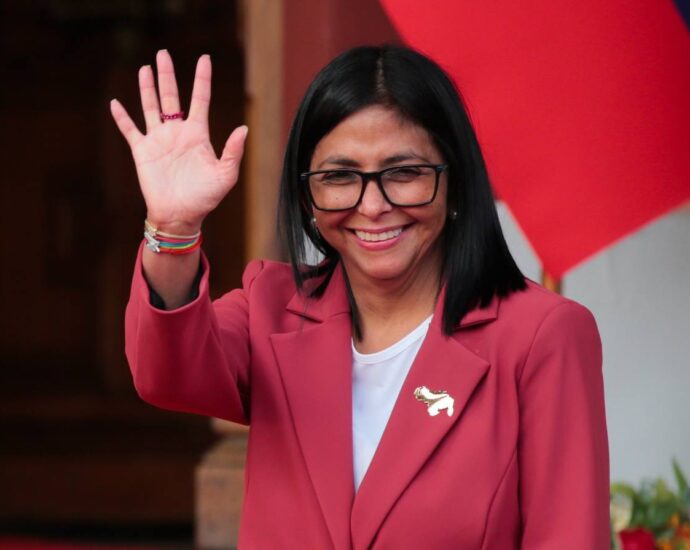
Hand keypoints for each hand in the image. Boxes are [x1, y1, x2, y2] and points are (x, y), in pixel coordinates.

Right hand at [110, 49, 246, 232]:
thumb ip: (233, 151)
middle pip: (171, 96)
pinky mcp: (142, 151)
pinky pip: (130, 130)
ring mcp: (159, 140)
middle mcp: (177, 132)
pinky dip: (122, 117)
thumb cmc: (205, 198)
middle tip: (163, 53)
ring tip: (145, 67)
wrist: (180, 215)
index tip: (204, 58)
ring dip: (147, 88)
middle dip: (167, 75)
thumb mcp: (225, 175)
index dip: (202, 78)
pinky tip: (115, 103)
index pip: (200, 99)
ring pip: (151, 106)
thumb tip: (243, 129)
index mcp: (198, 134)